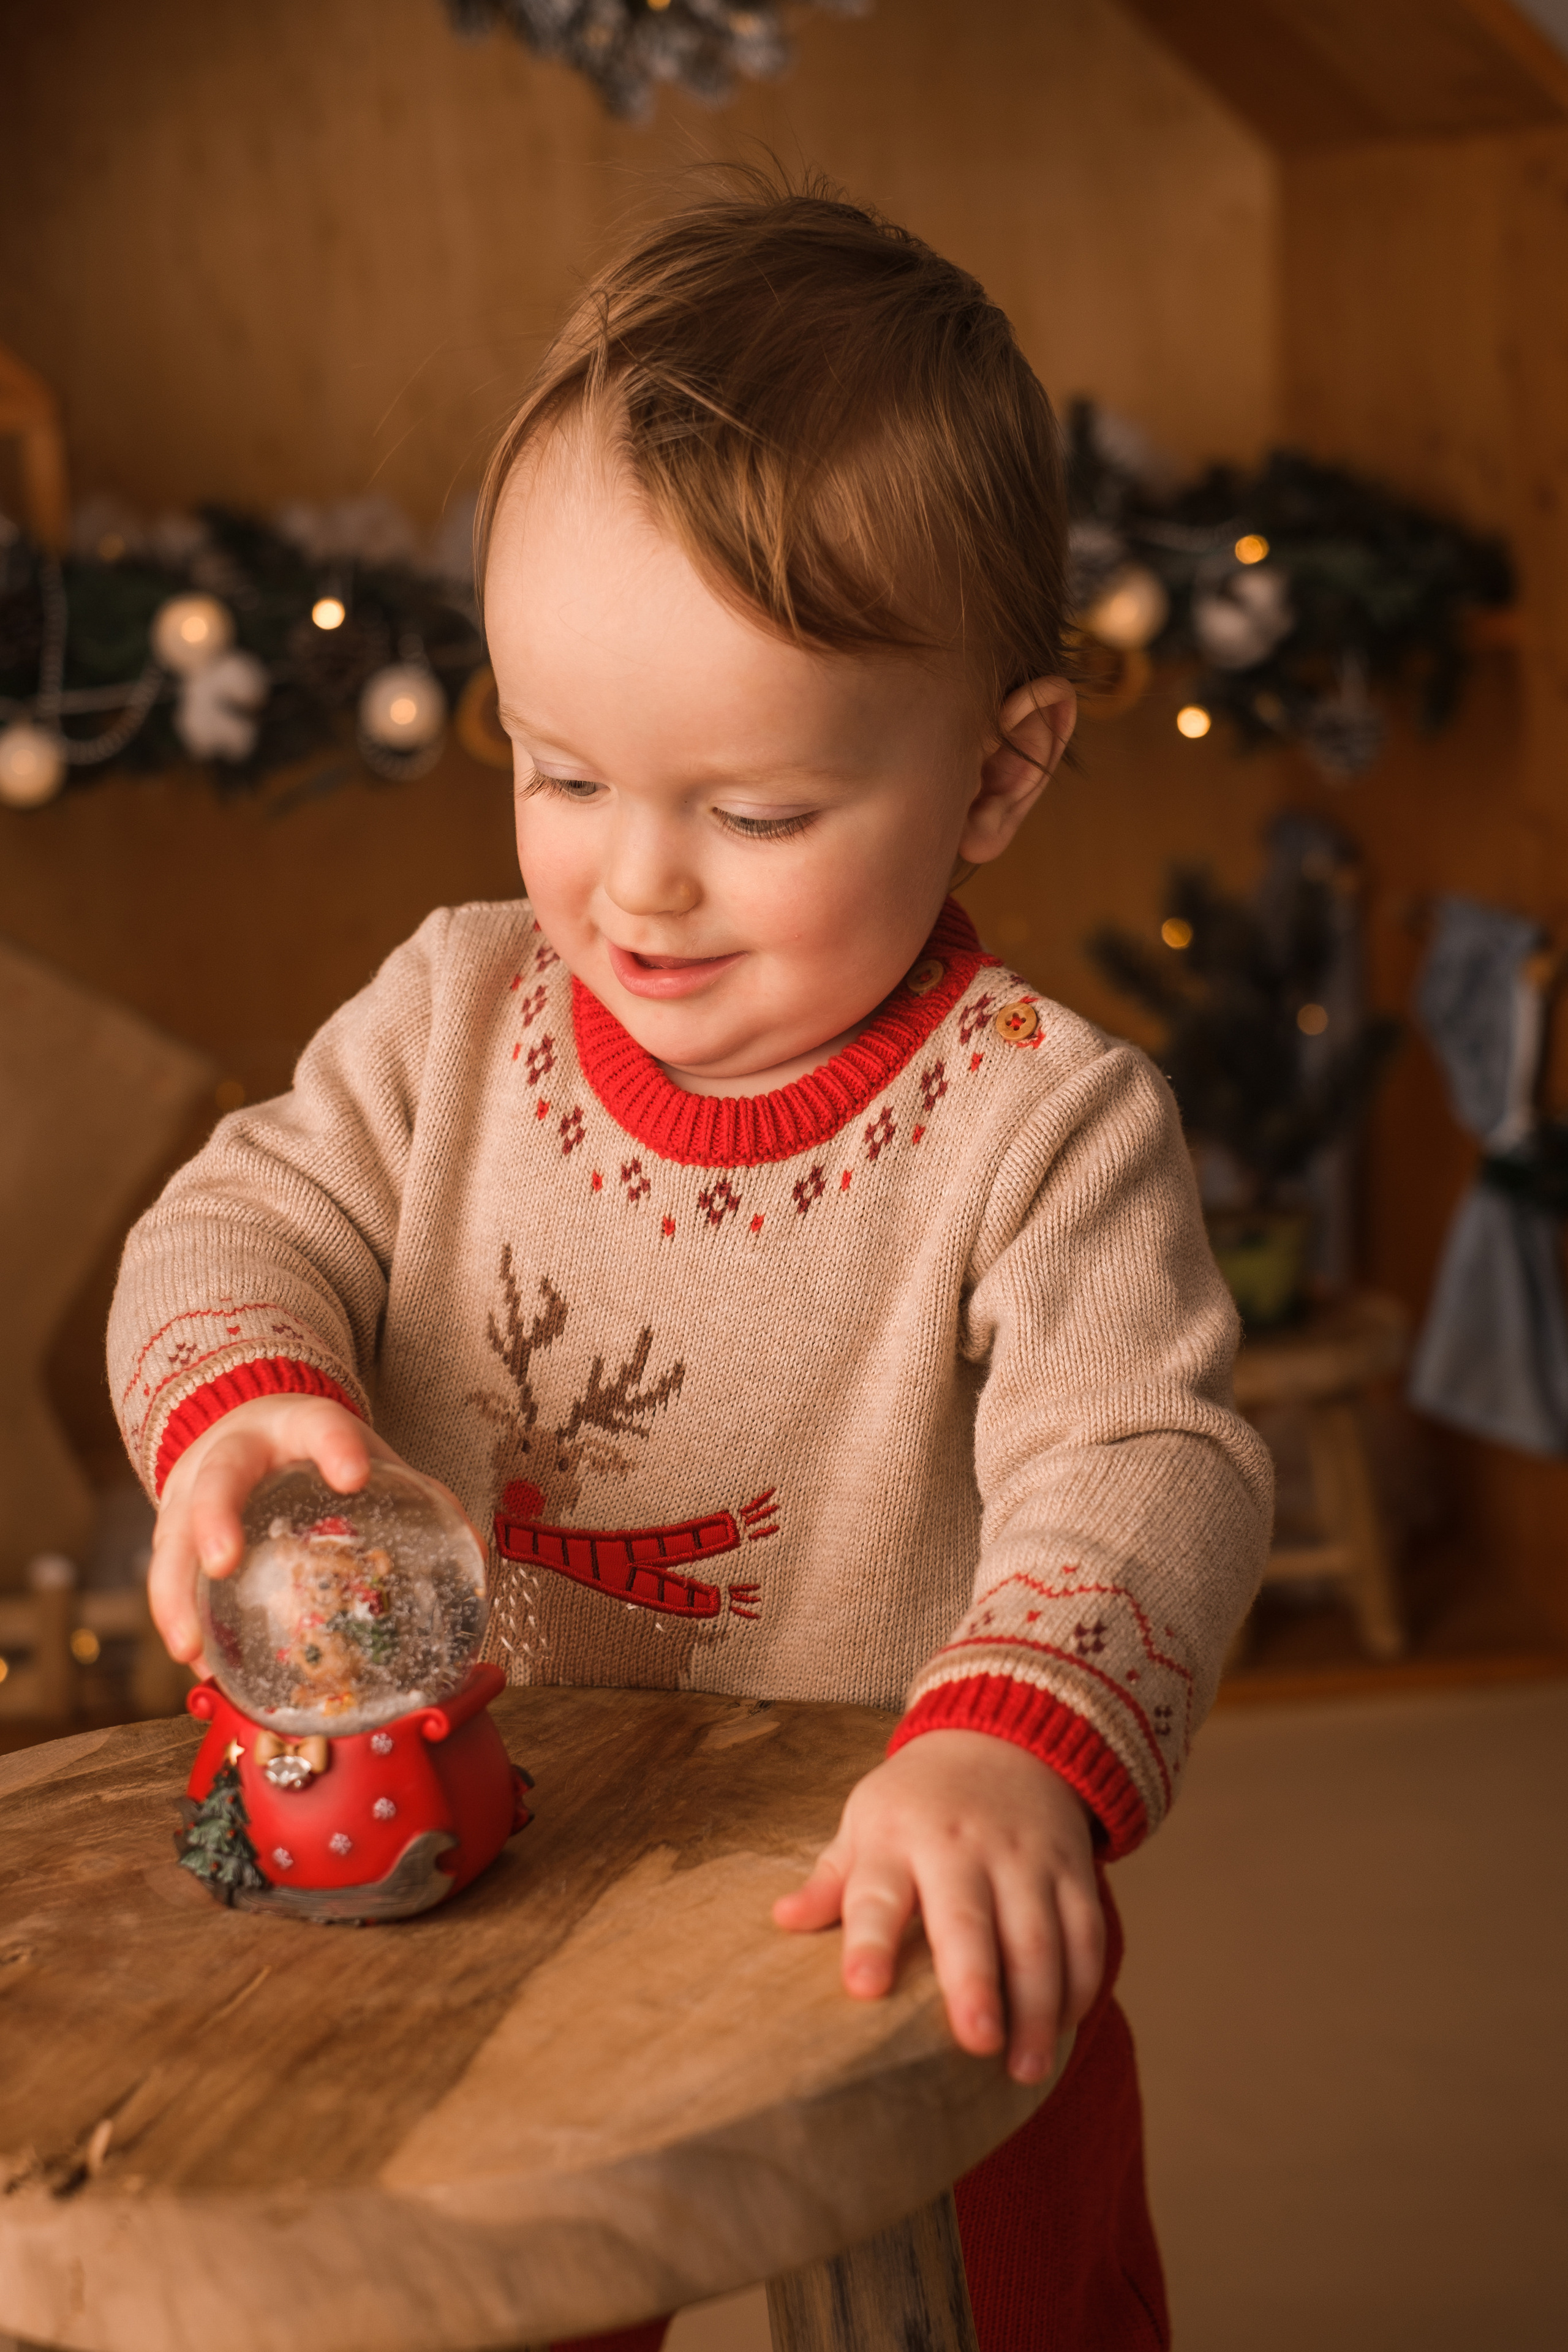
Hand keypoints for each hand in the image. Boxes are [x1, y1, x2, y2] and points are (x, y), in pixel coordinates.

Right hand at [148, 1394, 456, 1665]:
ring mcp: (191, 1491)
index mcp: (296, 1428)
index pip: (319, 1427)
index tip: (354, 1476)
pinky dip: (177, 1620)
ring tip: (189, 1648)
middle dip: (216, 1520)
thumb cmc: (312, 1452)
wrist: (244, 1427)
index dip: (334, 1449)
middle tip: (225, 1561)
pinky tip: (196, 1665)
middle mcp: (234, 1454)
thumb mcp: (358, 1454)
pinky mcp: (171, 1531)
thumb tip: (478, 1550)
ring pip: (173, 1537)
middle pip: (218, 1479)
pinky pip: (167, 1577)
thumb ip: (410, 1494)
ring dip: (176, 1594)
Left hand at [772, 1730, 1103, 2085]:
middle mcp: (961, 1846)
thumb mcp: (864, 1820)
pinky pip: (1086, 1931)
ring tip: (1026, 2068)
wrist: (1005, 1737)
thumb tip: (781, 1920)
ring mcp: (1024, 1856)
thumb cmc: (919, 1799)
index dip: (869, 1941)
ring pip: (1038, 1937)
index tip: (863, 1989)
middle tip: (975, 2042)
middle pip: (968, 1920)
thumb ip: (830, 1878)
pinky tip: (1064, 2029)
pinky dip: (1080, 1984)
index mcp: (896, 1837)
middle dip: (975, 1983)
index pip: (877, 1892)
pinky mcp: (1072, 1868)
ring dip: (1037, 2006)